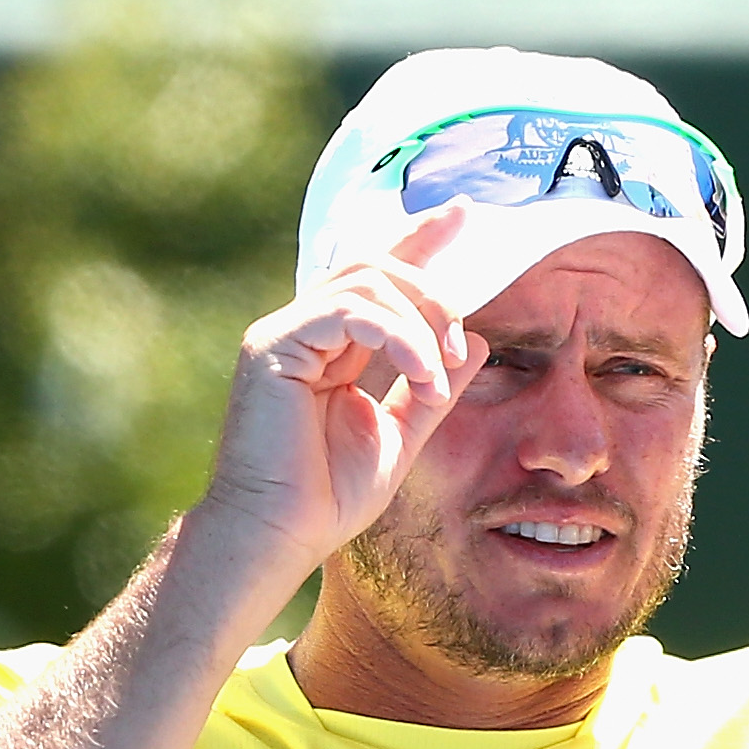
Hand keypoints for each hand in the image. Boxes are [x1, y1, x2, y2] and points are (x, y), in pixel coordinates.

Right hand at [196, 205, 487, 579]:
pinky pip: (347, 310)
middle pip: (376, 265)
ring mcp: (284, 333)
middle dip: (432, 290)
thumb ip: (433, 388)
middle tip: (457, 343)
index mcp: (332, 345)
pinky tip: (422, 374)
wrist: (282, 535)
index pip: (378, 274)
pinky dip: (397, 336)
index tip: (464, 213)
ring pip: (366, 280)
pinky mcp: (273, 346)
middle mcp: (304, 329)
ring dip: (419, 322)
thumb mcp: (400, 434)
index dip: (419, 238)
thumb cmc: (329, 496)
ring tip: (438, 375)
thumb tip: (475, 341)